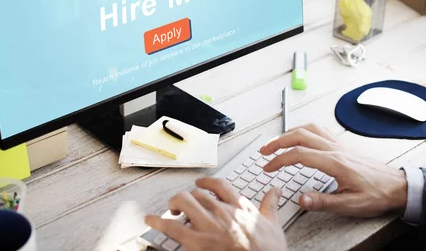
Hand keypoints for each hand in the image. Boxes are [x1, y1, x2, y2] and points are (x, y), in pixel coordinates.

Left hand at [145, 177, 287, 250]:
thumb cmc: (268, 250)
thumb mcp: (273, 224)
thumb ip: (270, 205)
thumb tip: (275, 190)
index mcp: (239, 206)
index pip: (219, 184)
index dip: (206, 182)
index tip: (201, 183)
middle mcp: (222, 211)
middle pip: (197, 193)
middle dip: (188, 197)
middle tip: (183, 204)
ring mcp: (209, 226)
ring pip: (184, 202)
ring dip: (174, 204)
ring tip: (171, 210)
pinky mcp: (197, 242)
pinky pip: (172, 227)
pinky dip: (158, 222)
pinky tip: (150, 220)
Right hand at [259, 124, 406, 217]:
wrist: (397, 186)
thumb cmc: (377, 194)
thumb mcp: (350, 204)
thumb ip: (323, 201)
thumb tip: (300, 199)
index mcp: (334, 162)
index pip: (299, 154)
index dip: (279, 160)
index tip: (268, 167)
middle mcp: (335, 149)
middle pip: (300, 135)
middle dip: (278, 141)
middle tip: (264, 151)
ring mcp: (339, 145)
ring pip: (309, 129)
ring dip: (289, 133)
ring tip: (277, 142)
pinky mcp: (342, 145)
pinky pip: (319, 130)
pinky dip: (304, 130)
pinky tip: (301, 136)